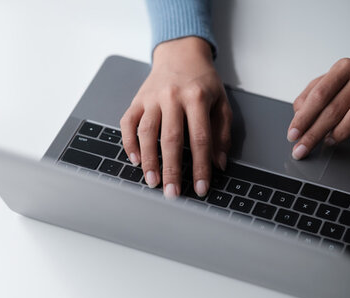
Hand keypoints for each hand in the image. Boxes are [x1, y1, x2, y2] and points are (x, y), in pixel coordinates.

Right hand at [120, 37, 231, 198]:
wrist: (180, 53)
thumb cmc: (202, 80)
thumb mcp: (221, 102)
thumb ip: (221, 133)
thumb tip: (217, 163)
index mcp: (197, 97)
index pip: (200, 139)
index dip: (201, 166)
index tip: (201, 187)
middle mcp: (172, 97)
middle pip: (171, 139)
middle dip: (171, 169)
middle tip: (172, 192)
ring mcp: (151, 98)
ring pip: (146, 133)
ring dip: (149, 160)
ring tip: (152, 181)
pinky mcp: (136, 100)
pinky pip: (128, 124)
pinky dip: (129, 143)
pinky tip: (135, 160)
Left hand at [288, 57, 349, 158]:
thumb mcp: (334, 77)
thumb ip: (314, 93)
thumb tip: (298, 116)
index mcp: (343, 69)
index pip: (318, 96)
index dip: (303, 118)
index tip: (292, 134)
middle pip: (333, 109)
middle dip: (313, 134)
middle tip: (301, 148)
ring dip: (338, 133)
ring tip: (327, 142)